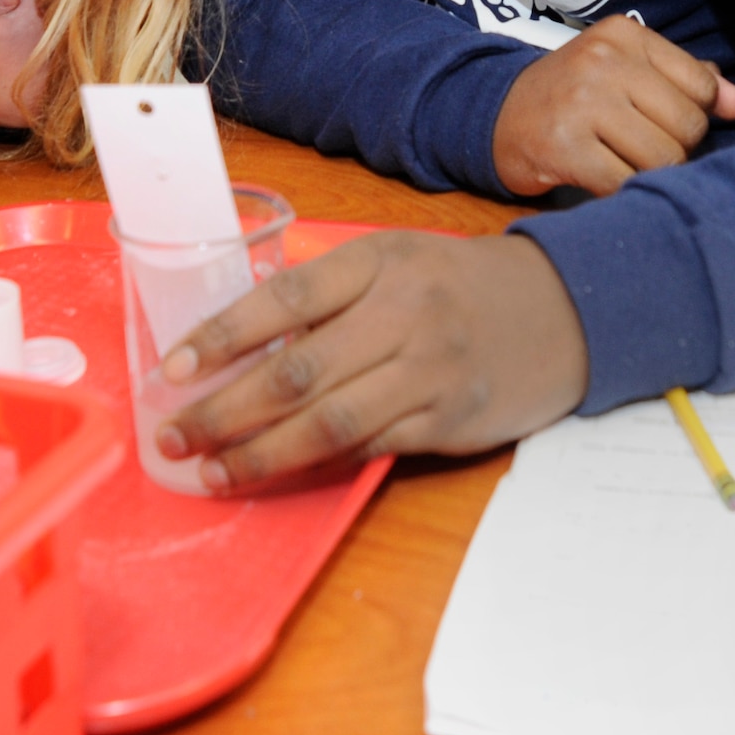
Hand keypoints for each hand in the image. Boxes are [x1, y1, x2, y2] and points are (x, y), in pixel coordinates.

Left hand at [153, 230, 587, 492]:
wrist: (563, 311)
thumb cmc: (456, 284)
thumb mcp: (395, 260)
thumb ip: (329, 293)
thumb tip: (240, 343)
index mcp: (380, 261)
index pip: (286, 297)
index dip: (224, 334)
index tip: (172, 367)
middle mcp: (404, 314)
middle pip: (298, 372)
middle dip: (224, 409)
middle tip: (172, 437)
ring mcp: (429, 372)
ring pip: (329, 421)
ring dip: (260, 452)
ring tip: (211, 471)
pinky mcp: (448, 421)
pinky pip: (370, 446)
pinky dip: (317, 463)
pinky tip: (277, 473)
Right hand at [492, 16, 734, 196]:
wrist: (493, 115)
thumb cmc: (574, 95)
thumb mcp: (625, 69)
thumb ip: (684, 80)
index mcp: (623, 34)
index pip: (700, 86)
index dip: (693, 116)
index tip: (661, 123)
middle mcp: (602, 61)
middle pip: (686, 127)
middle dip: (674, 149)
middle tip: (640, 150)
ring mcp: (580, 103)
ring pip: (663, 159)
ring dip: (650, 175)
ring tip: (623, 165)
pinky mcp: (563, 147)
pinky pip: (625, 184)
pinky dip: (623, 193)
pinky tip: (604, 181)